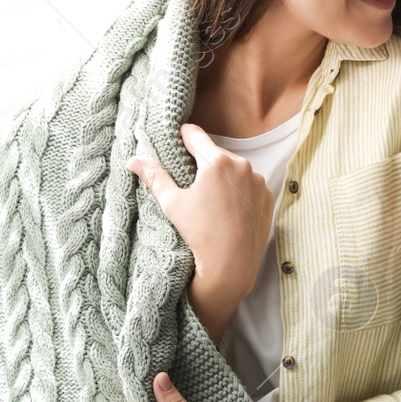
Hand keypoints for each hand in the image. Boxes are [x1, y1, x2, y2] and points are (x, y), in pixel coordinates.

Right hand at [128, 124, 274, 305]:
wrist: (232, 266)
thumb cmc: (200, 234)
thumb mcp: (172, 204)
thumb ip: (155, 177)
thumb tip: (134, 160)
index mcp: (216, 161)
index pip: (195, 135)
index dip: (183, 136)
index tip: (176, 141)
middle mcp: (242, 164)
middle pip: (215, 152)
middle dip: (202, 161)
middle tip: (190, 178)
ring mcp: (258, 181)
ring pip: (234, 168)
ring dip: (222, 175)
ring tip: (210, 197)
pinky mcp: (267, 196)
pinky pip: (249, 184)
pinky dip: (239, 190)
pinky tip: (228, 208)